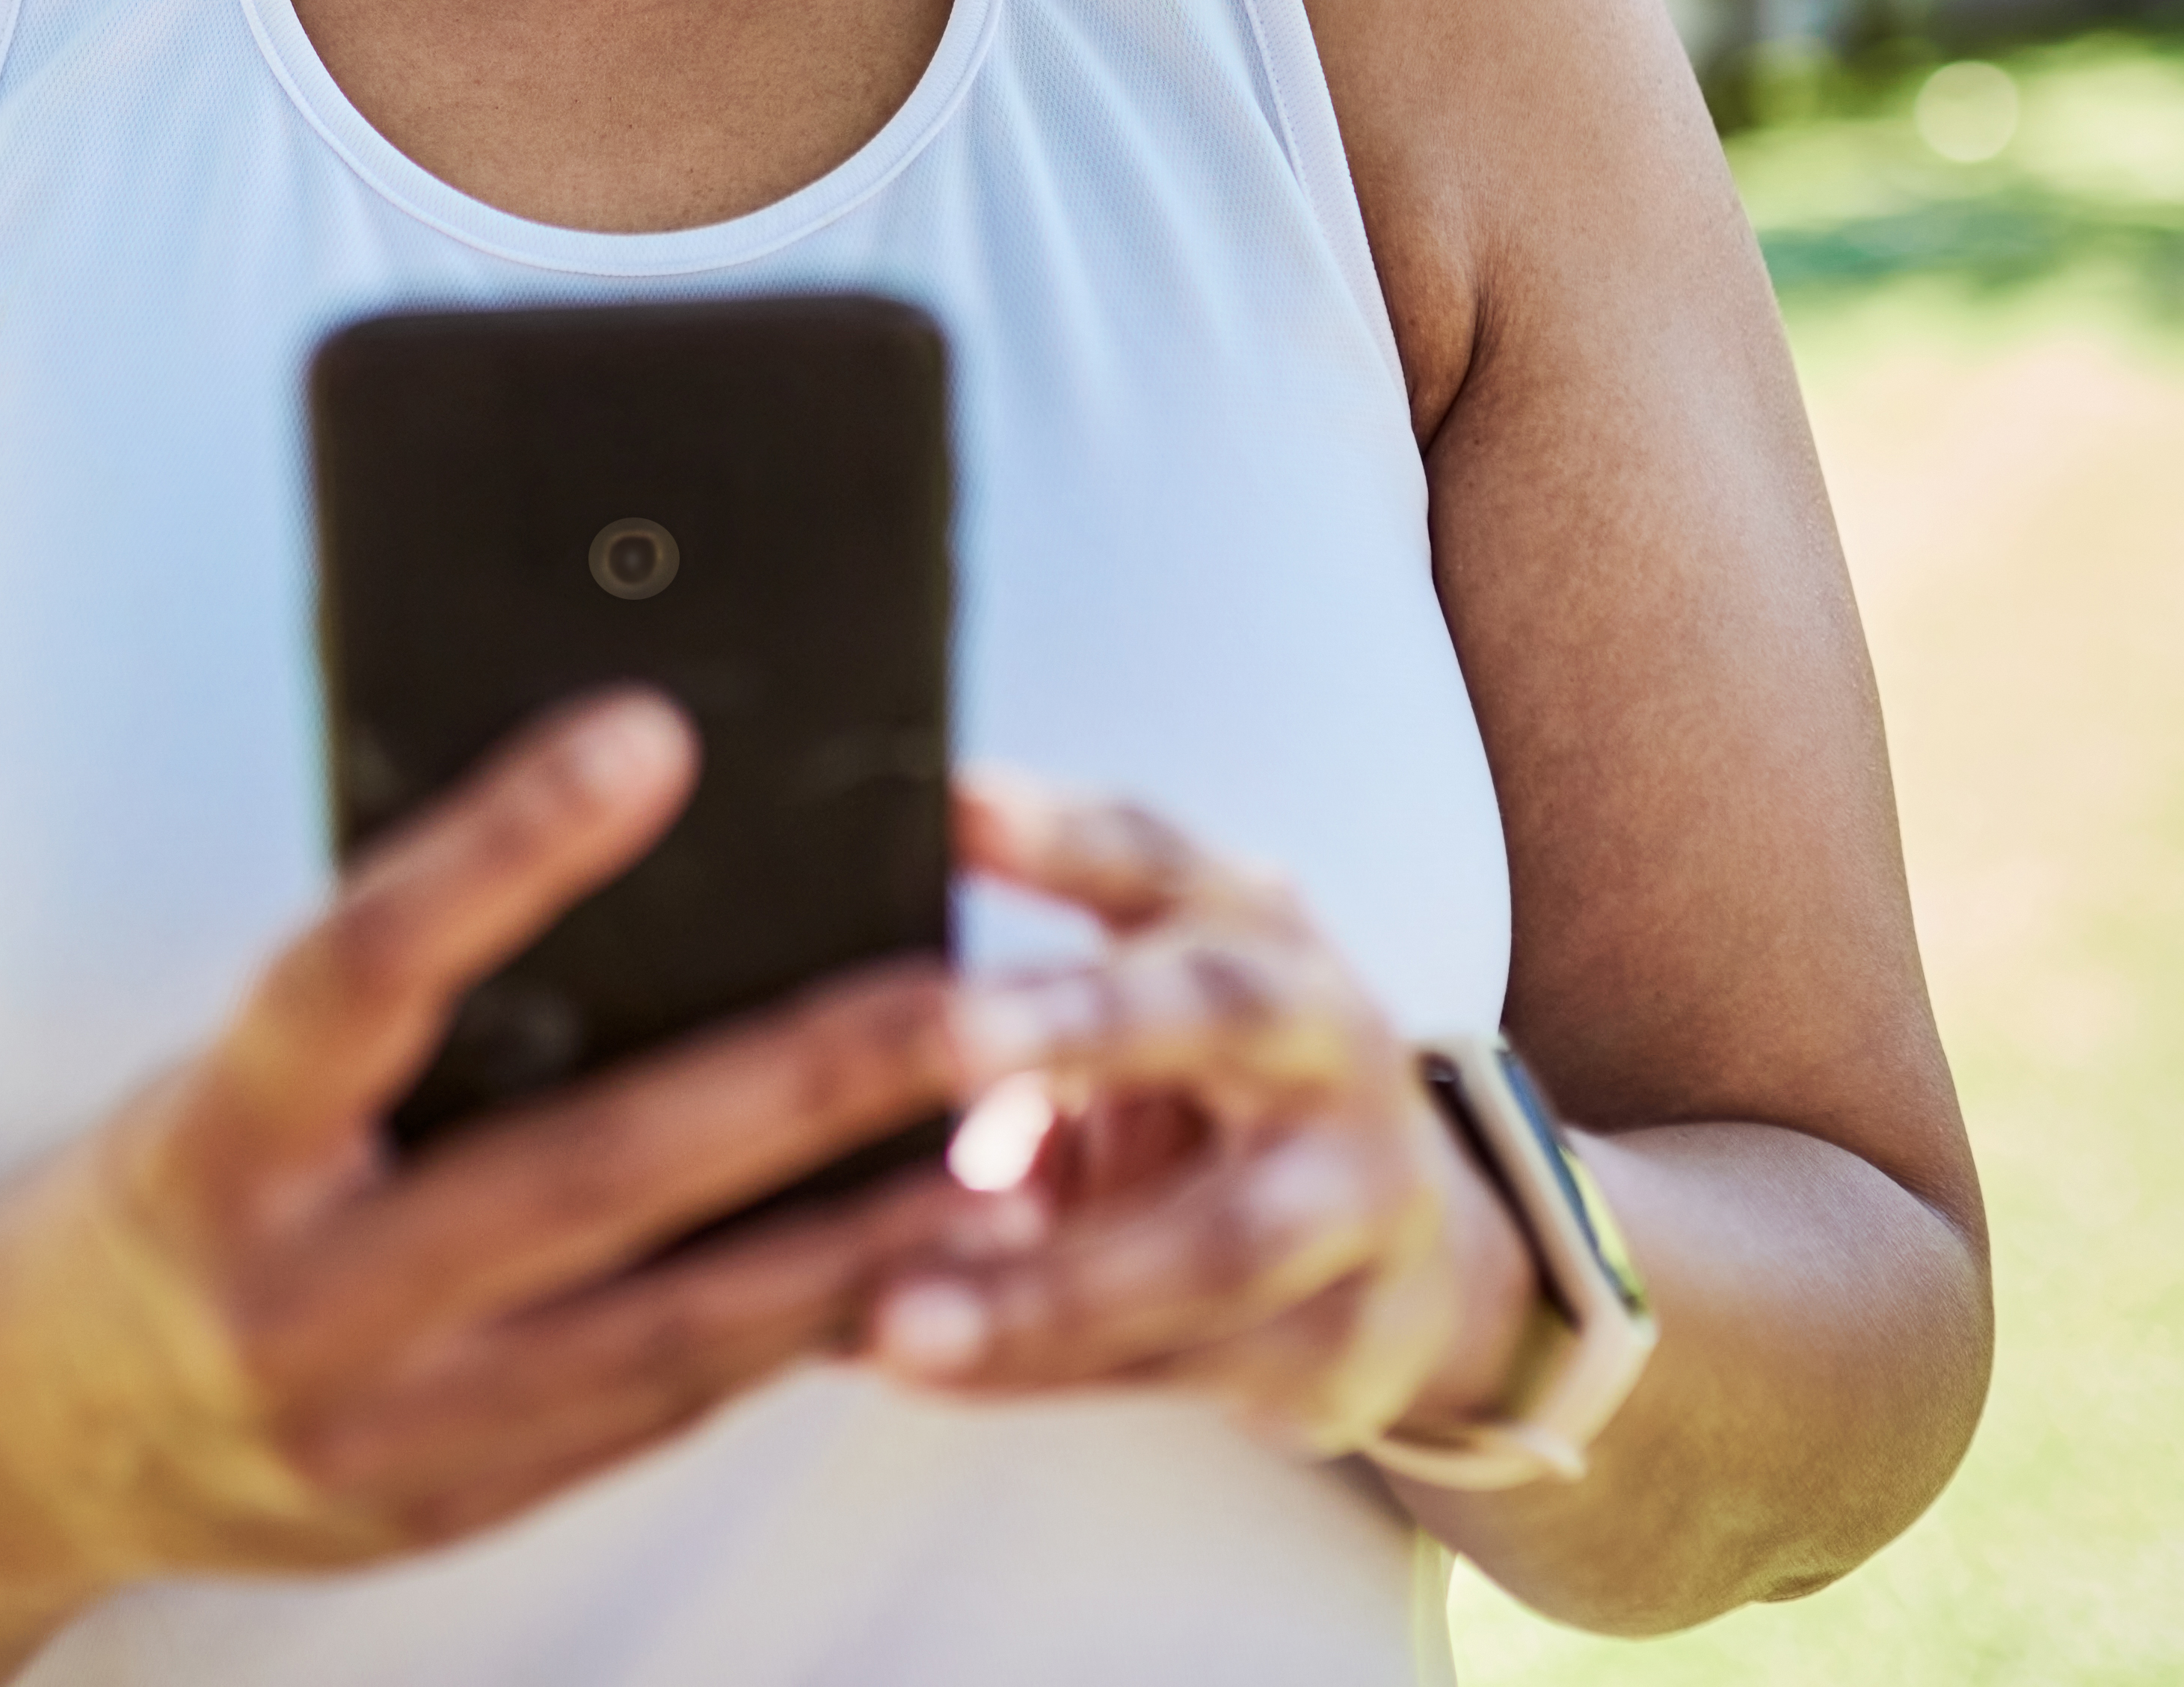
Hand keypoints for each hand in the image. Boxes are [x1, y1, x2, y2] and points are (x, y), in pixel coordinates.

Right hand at [0, 692, 969, 1589]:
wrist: (8, 1445)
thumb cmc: (149, 1191)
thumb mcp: (210, 1074)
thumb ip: (378, 1000)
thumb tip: (602, 834)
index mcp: (211, 1147)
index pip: (362, 971)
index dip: (503, 847)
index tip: (652, 732)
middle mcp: (296, 1303)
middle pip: (587, 1176)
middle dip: (805, 1083)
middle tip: (972, 995)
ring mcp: (381, 1435)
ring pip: (665, 1331)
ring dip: (858, 1237)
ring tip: (1012, 1145)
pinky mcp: (450, 1512)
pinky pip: (653, 1411)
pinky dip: (789, 1327)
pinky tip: (913, 1261)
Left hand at [867, 773, 1540, 1468]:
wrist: (1404, 1251)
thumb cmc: (1193, 1088)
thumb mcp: (1135, 1001)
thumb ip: (998, 985)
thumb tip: (779, 949)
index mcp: (1243, 921)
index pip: (1149, 851)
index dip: (1053, 831)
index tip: (943, 804)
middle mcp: (1321, 1033)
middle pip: (1213, 1009)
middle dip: (1083, 1021)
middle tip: (947, 1037)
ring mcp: (1361, 1192)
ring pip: (1217, 1241)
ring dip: (1056, 1283)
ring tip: (896, 1317)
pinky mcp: (1352, 1337)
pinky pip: (1194, 1366)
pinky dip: (1059, 1373)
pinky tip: (934, 1379)